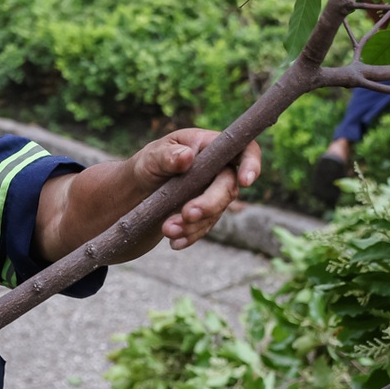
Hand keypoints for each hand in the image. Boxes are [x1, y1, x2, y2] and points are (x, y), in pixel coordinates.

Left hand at [134, 129, 263, 249]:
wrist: (138, 191)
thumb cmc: (148, 164)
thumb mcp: (151, 157)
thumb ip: (167, 156)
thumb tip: (187, 156)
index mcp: (210, 146)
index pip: (243, 150)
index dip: (251, 164)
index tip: (244, 182)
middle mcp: (218, 170)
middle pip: (229, 187)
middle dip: (210, 204)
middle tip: (187, 214)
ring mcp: (214, 193)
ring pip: (216, 212)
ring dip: (194, 224)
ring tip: (167, 229)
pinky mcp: (207, 214)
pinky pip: (205, 227)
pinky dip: (190, 236)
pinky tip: (175, 242)